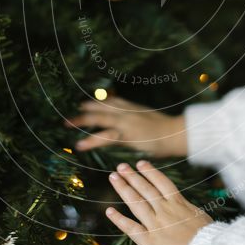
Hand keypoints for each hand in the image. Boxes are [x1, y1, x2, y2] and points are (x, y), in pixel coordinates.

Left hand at [64, 96, 186, 157]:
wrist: (178, 134)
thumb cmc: (169, 131)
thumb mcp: (152, 120)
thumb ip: (141, 120)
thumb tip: (138, 125)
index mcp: (134, 108)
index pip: (113, 101)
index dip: (98, 102)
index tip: (85, 102)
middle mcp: (128, 112)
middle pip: (102, 107)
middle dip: (86, 109)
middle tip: (72, 111)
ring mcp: (126, 123)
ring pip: (100, 119)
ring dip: (82, 120)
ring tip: (67, 124)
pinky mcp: (127, 135)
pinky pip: (105, 137)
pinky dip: (91, 140)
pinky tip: (80, 144)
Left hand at [105, 160, 213, 244]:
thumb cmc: (206, 237)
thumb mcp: (198, 216)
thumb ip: (185, 209)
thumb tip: (179, 203)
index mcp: (179, 203)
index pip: (162, 182)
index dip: (150, 171)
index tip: (140, 163)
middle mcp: (165, 210)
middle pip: (146, 189)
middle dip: (132, 176)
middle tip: (121, 166)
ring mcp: (156, 224)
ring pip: (136, 202)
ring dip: (124, 188)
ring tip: (114, 177)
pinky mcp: (149, 241)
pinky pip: (131, 228)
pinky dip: (119, 219)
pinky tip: (109, 210)